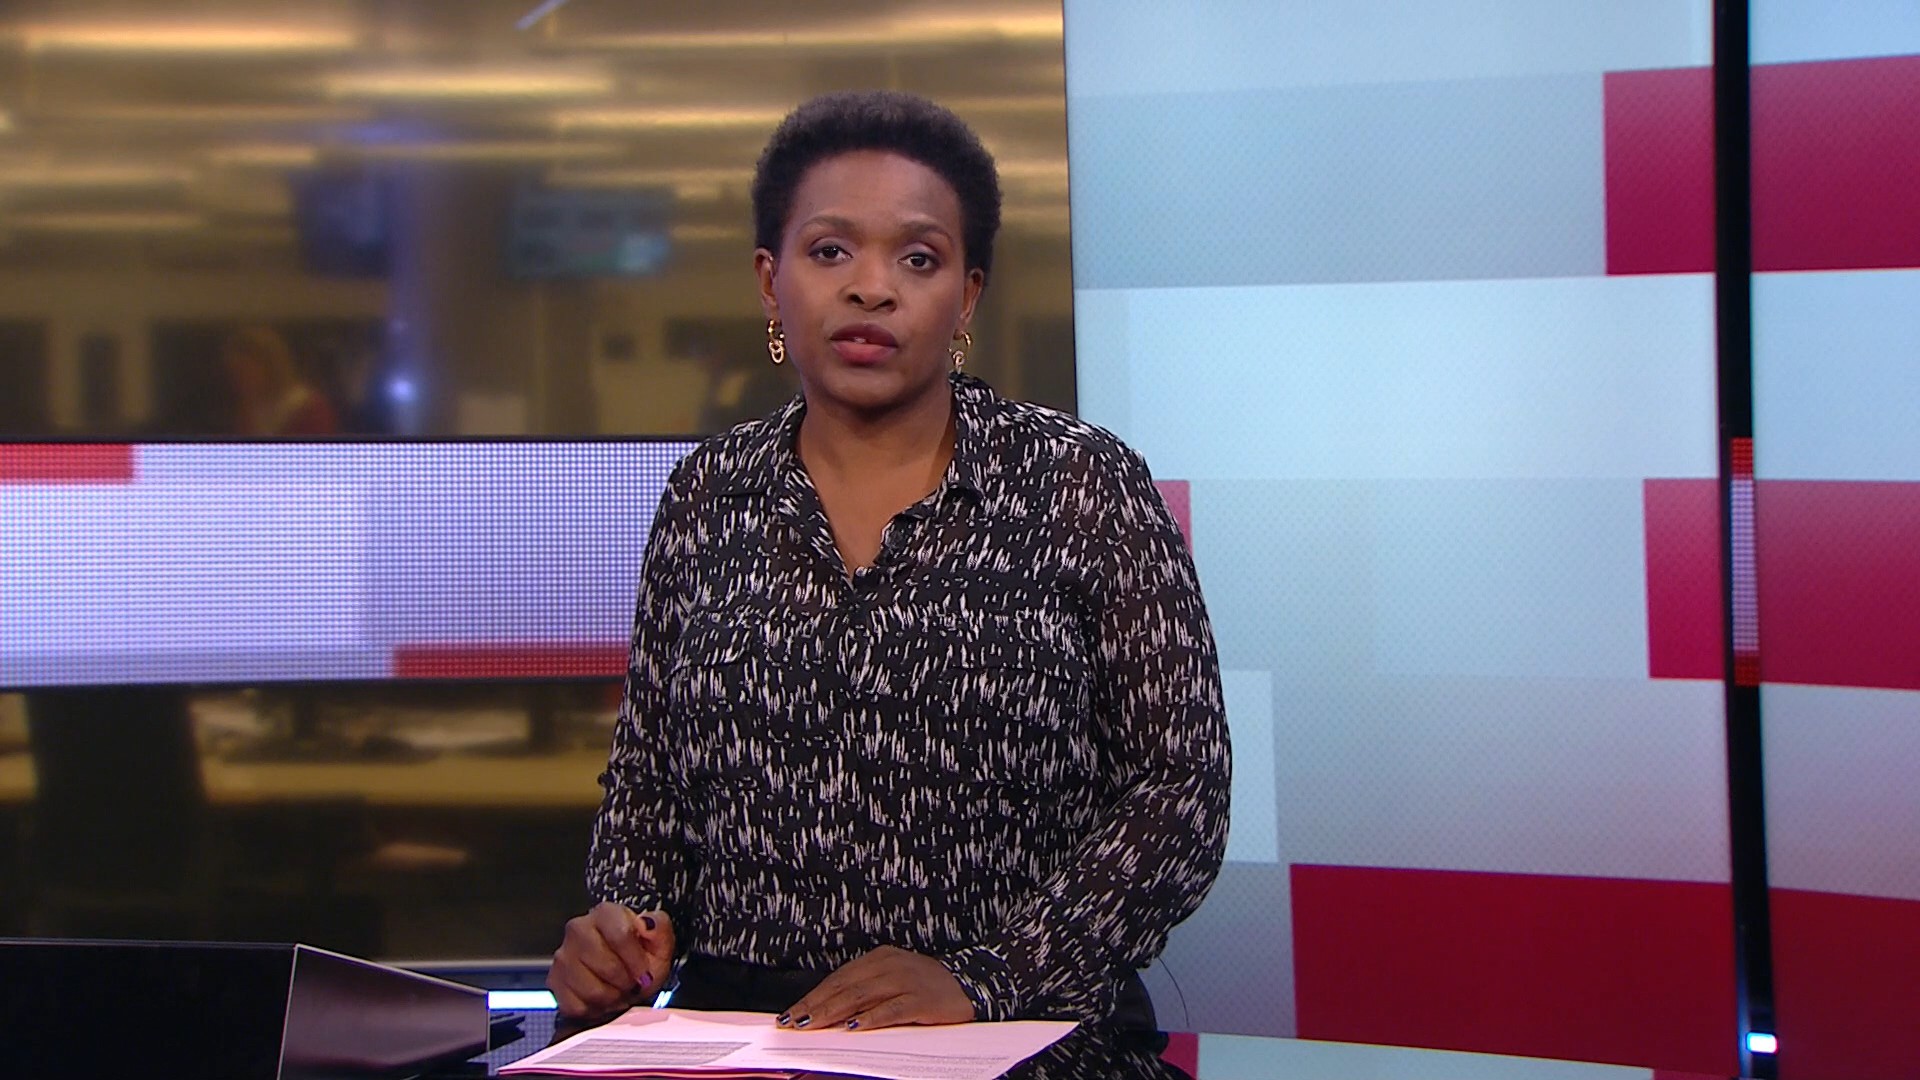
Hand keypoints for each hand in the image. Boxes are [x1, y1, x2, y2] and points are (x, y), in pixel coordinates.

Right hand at [547, 902, 675, 1018]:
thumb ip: (659, 929)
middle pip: (607, 966)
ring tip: (617, 991)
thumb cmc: (637, 961)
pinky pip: (577, 1006)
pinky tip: (602, 999)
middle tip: (631, 984)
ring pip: (592, 990)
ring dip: (611, 998)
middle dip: (625, 982)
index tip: (645, 973)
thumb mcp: (659, 945)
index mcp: (606, 914)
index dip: (637, 961)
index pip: (621, 935)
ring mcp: (563, 956)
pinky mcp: (554, 981)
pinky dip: (595, 1009)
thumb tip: (648, 923)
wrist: (618, 979)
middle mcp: (578, 929)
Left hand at [778, 945, 975, 1031]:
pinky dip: (871, 1019)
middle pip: (845, 987)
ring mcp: (906, 981)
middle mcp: (890, 965)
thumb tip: (828, 1014)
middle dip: (816, 1006)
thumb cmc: (926, 987)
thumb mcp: (893, 981)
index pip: (838, 979)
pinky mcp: (921, 999)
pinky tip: (854, 1027)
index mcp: (880, 958)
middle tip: (794, 1022)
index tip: (791, 1014)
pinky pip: (891, 1010)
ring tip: (814, 1025)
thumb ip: (865, 993)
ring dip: (834, 1012)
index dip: (813, 996)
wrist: (970, 984)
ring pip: (862, 996)